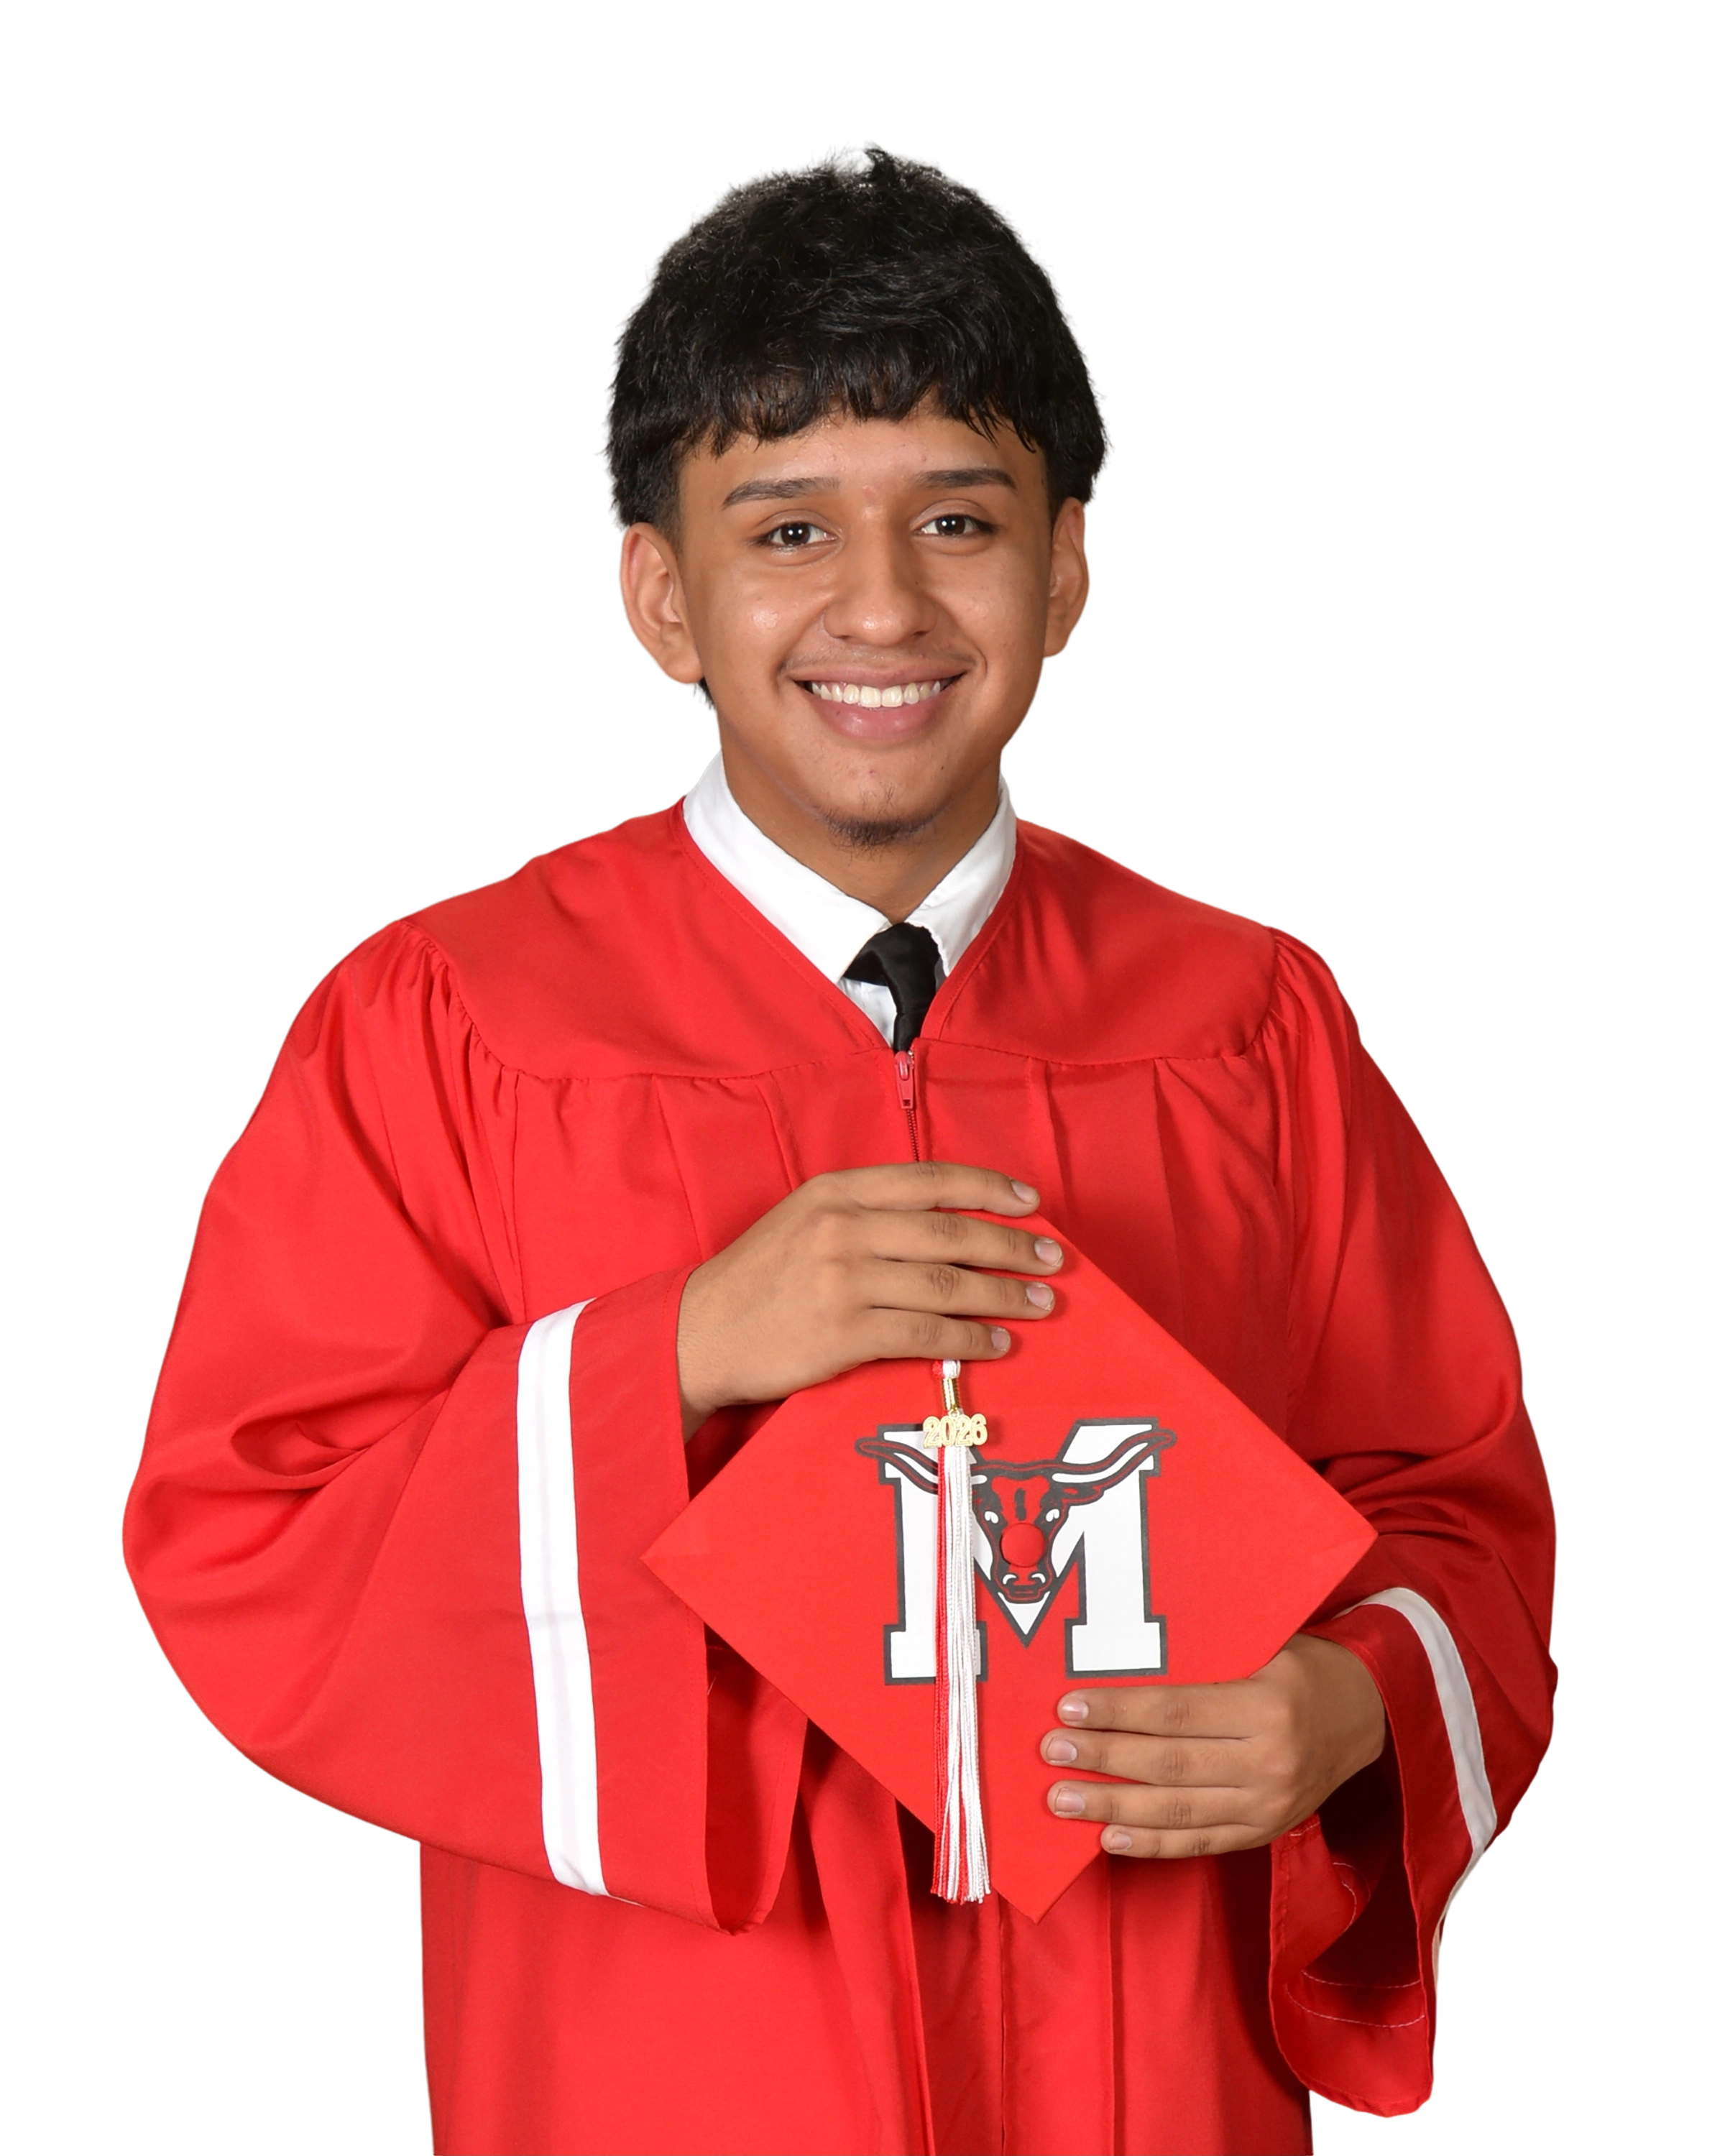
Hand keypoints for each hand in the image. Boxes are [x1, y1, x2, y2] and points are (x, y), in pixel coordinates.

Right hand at [675, 1161, 1061, 1434]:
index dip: (988, 1188)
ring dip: (1003, 1295)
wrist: (698, 1334)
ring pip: (946, 1284)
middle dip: (1011, 1245)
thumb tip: (944, 1223)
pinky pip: (925, 1334)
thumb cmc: (756, 1279)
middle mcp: (842, 1228)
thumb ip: (865, 1212)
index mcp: (835, 1191)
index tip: (1031, 1202)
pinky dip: (968, 1339)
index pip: (929, 1180)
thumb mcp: (803, 1219)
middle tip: (1053, 1259)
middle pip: (949, 1232)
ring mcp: (844, 1281)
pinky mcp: (844, 1333)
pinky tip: (995, 1343)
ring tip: (1039, 1303)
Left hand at [1040, 1633, 1386, 1857]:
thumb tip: (1117, 1660)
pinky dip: (1152, 1845)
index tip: (1068, 1708)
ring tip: (1062, 1800)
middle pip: (1169, 1764)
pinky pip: (1200, 1843)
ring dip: (1112, 1808)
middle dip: (1103, 1760)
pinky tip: (1108, 1838)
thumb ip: (1202, 1659)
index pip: (1176, 1712)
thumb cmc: (1300, 1666)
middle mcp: (1269, 1761)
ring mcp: (1268, 1806)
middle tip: (1051, 1753)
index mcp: (1268, 1704)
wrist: (1365, 1714)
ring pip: (1178, 1812)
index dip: (1118, 1712)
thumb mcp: (1261, 1645)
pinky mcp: (1264, 1832)